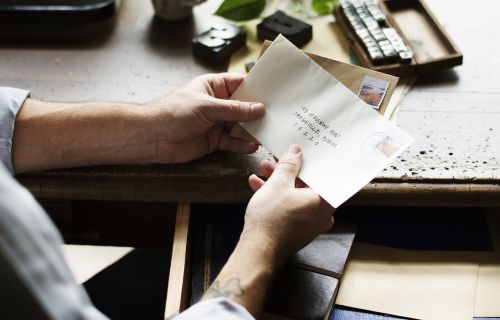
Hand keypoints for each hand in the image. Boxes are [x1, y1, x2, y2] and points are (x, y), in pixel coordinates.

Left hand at [147, 73, 264, 163]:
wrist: (153, 137)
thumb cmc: (173, 112)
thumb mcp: (207, 107)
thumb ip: (234, 109)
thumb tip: (259, 108)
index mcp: (214, 87)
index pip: (240, 84)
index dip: (256, 87)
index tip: (274, 92)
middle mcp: (217, 104)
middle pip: (244, 106)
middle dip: (258, 111)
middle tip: (277, 115)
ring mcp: (217, 123)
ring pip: (241, 125)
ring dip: (253, 129)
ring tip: (267, 132)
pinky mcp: (214, 141)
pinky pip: (233, 142)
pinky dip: (242, 144)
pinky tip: (251, 145)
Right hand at [243, 144, 333, 264]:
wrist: (258, 250)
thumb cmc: (272, 219)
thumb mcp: (278, 183)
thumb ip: (289, 165)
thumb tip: (296, 151)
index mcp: (325, 202)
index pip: (326, 176)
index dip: (314, 161)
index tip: (306, 152)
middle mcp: (321, 214)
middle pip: (307, 185)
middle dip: (289, 170)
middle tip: (278, 158)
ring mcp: (309, 224)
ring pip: (295, 195)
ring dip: (279, 181)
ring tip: (263, 168)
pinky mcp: (296, 229)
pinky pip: (290, 207)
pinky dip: (277, 196)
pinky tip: (258, 185)